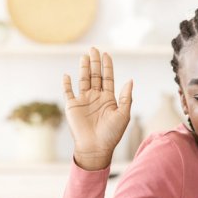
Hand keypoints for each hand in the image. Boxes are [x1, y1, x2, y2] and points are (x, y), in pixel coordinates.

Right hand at [63, 47, 132, 170]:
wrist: (95, 148)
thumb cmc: (111, 134)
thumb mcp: (123, 115)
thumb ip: (126, 97)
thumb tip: (130, 80)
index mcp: (109, 99)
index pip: (108, 78)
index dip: (107, 66)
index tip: (106, 54)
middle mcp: (96, 98)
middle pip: (95, 76)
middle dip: (95, 62)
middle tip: (94, 48)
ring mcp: (84, 101)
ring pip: (83, 80)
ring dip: (84, 68)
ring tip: (84, 56)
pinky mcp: (72, 106)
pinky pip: (68, 92)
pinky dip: (66, 83)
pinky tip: (67, 75)